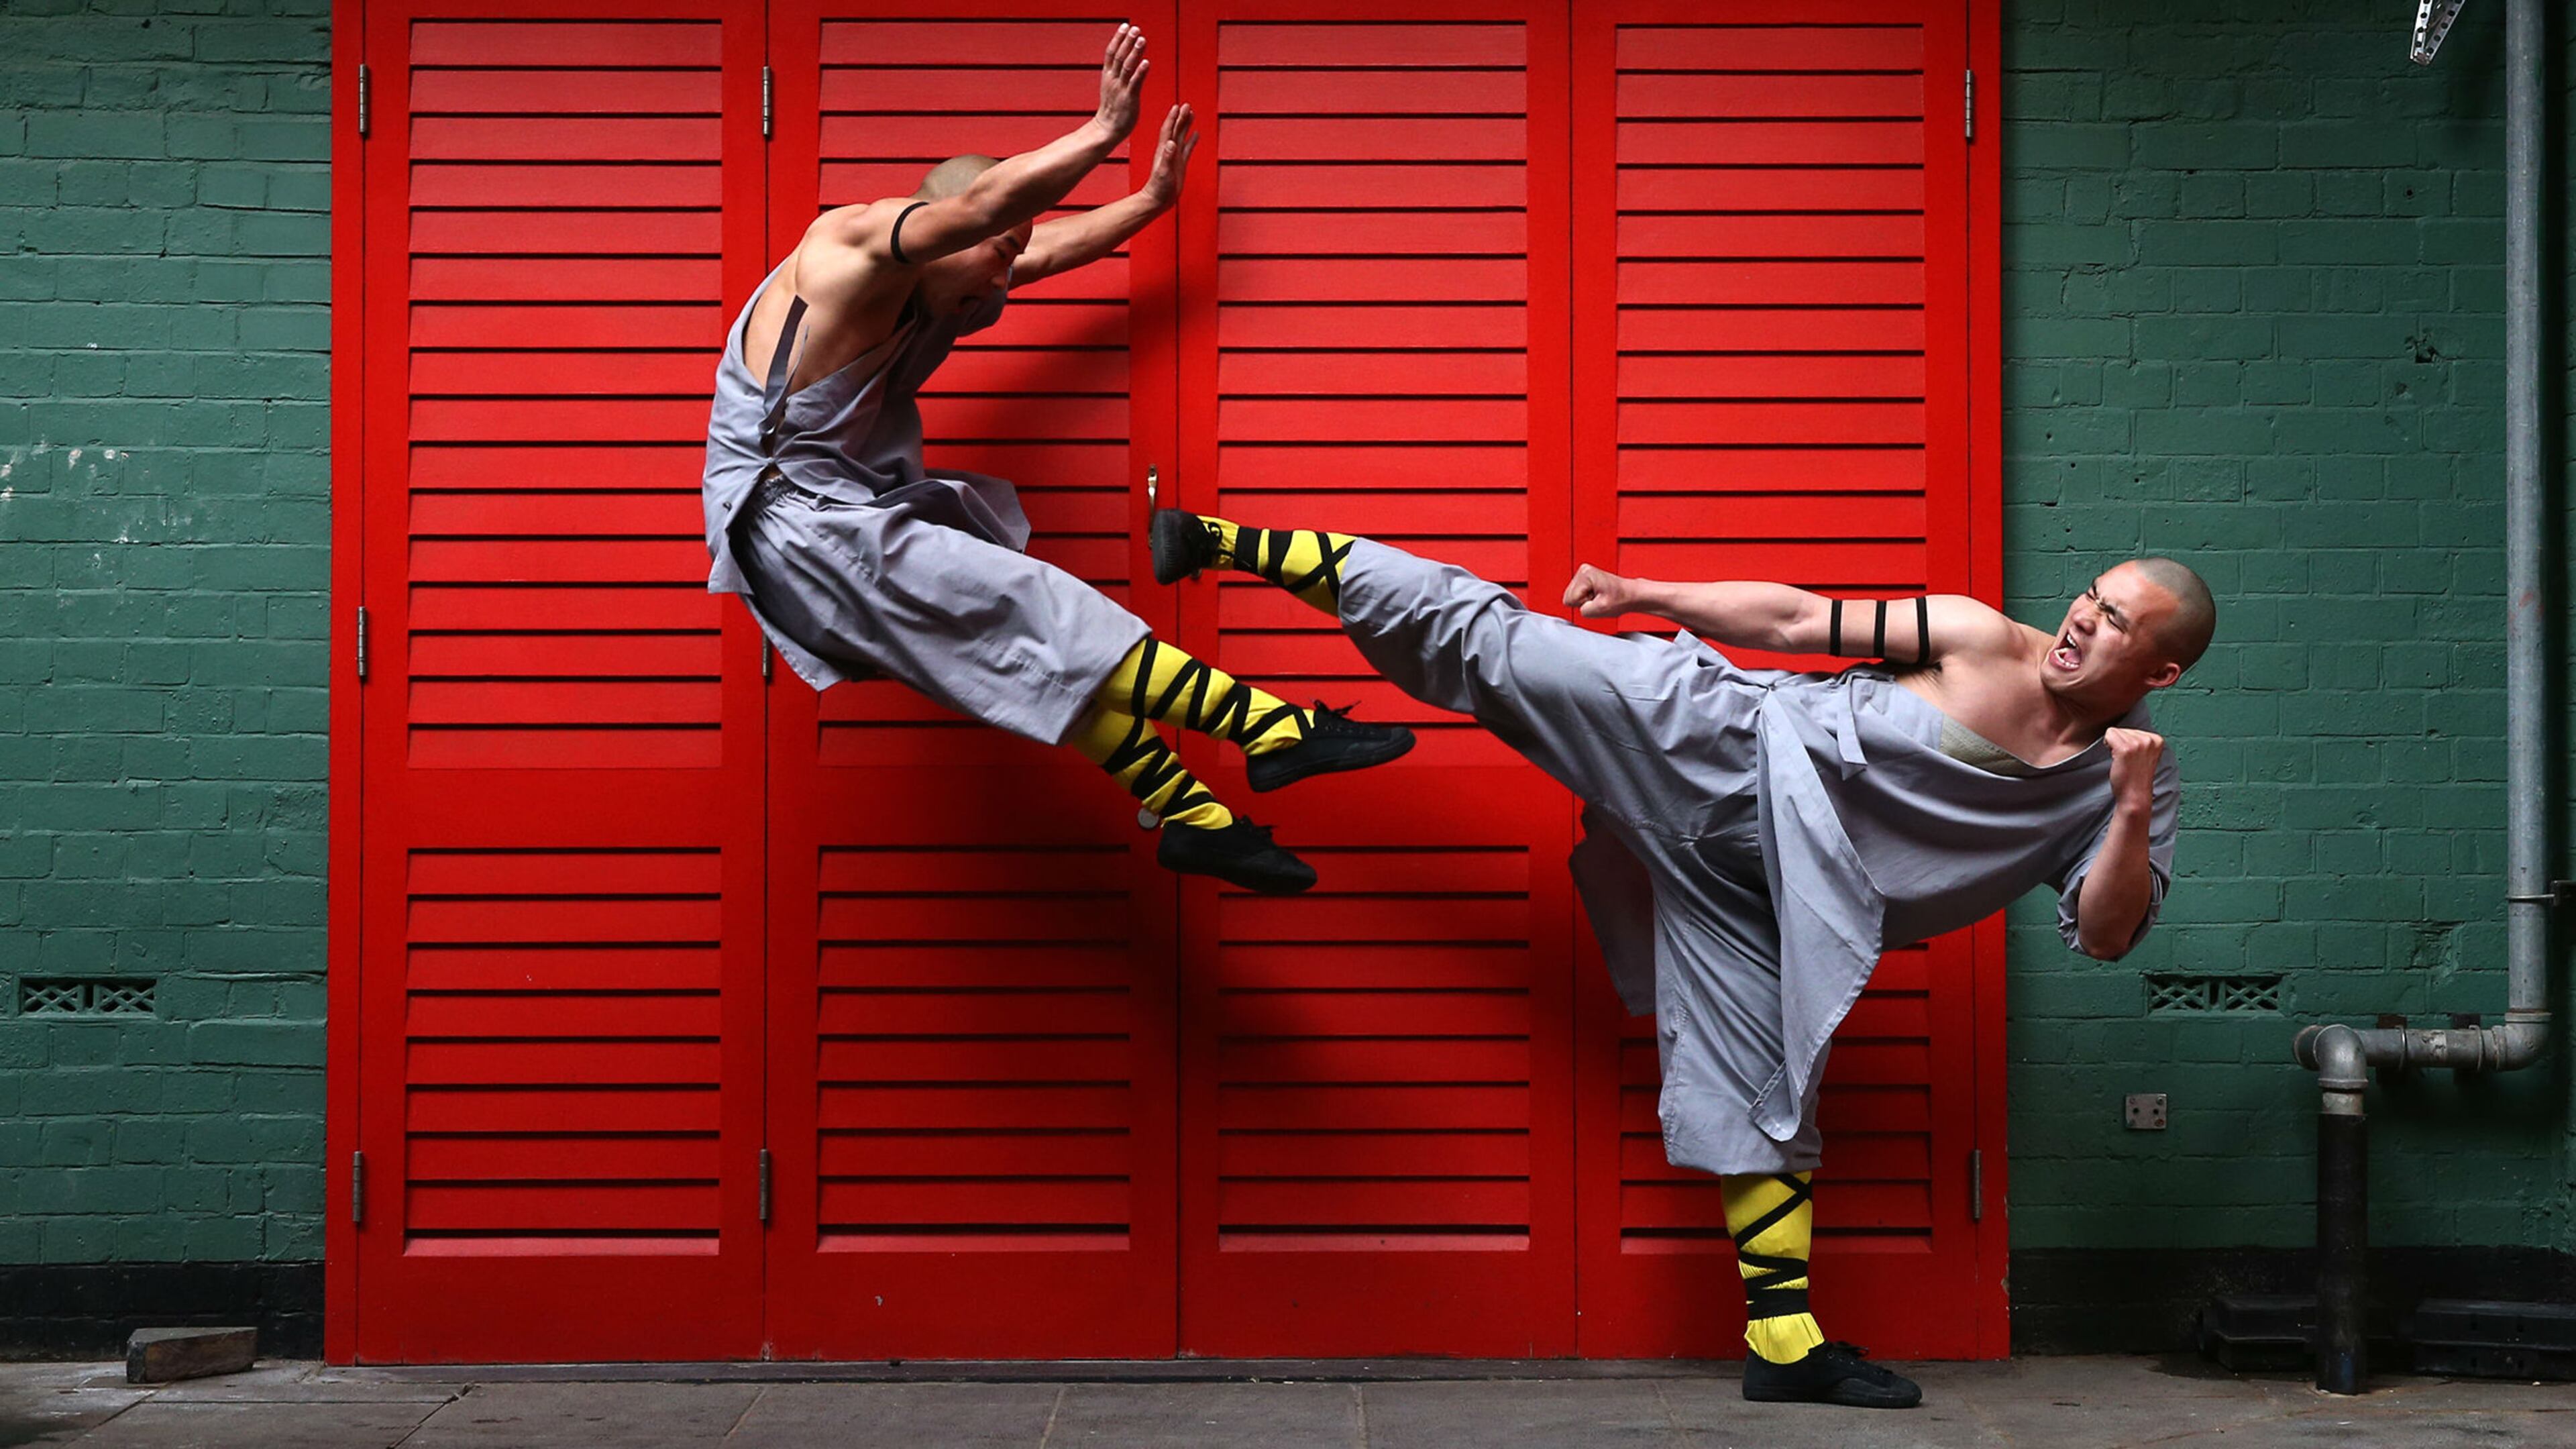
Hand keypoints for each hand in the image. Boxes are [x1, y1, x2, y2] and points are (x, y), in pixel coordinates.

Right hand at [1093, 23, 1147, 141]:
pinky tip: (1146, 62)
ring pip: (1127, 67)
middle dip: (1127, 41)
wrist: (1107, 129)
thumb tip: (1123, 58)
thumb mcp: (1111, 86)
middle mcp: (1113, 80)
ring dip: (1135, 52)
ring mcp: (1120, 89)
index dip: (1118, 38)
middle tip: (1135, 29)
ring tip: (1142, 39)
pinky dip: (1140, 72)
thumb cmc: (1112, 108)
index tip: (1125, 26)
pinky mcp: (1129, 99)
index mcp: (1108, 75)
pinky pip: (1135, 83)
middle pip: (1119, 56)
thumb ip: (1117, 72)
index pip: (1111, 52)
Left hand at [1139, 103, 1198, 209]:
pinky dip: (1192, 140)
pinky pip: (1187, 148)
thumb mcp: (1163, 172)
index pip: (1168, 129)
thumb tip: (1171, 143)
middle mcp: (1169, 151)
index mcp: (1164, 150)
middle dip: (1181, 117)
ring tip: (1192, 113)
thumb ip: (1167, 157)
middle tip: (1187, 105)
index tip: (1178, 106)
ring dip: (1186, 125)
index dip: (1173, 118)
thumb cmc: (1159, 188)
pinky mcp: (1180, 164)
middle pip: (1176, 129)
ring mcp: (1175, 156)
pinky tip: (1196, 134)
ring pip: (1182, 136)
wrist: (1158, 200)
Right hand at [1563, 563, 1635, 619]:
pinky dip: (1586, 598)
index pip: (1570, 599)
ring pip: (1571, 596)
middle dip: (1583, 602)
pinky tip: (1597, 595)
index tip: (1597, 600)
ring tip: (1599, 597)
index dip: (1584, 604)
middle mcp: (1583, 570)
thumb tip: (1575, 608)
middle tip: (1598, 599)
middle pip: (1568, 597)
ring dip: (1585, 600)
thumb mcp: (1602, 609)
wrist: (1630, 594)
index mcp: (1586, 574)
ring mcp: (1582, 574)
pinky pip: (1576, 595)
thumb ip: (1584, 611)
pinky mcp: (1584, 579)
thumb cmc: (1621, 598)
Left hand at [2106, 726, 2163, 806]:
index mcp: (2157, 740)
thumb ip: (2141, 741)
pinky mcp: (2125, 749)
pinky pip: (2108, 735)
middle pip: (2122, 729)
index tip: (2133, 759)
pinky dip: (2107, 745)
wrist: (2135, 796)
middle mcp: (2149, 740)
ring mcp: (2138, 744)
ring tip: (2123, 761)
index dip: (2127, 743)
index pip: (2132, 730)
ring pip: (2114, 732)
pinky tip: (2116, 759)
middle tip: (2127, 761)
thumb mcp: (2145, 754)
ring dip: (2113, 746)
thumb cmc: (2135, 777)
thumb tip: (2124, 729)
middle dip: (2120, 743)